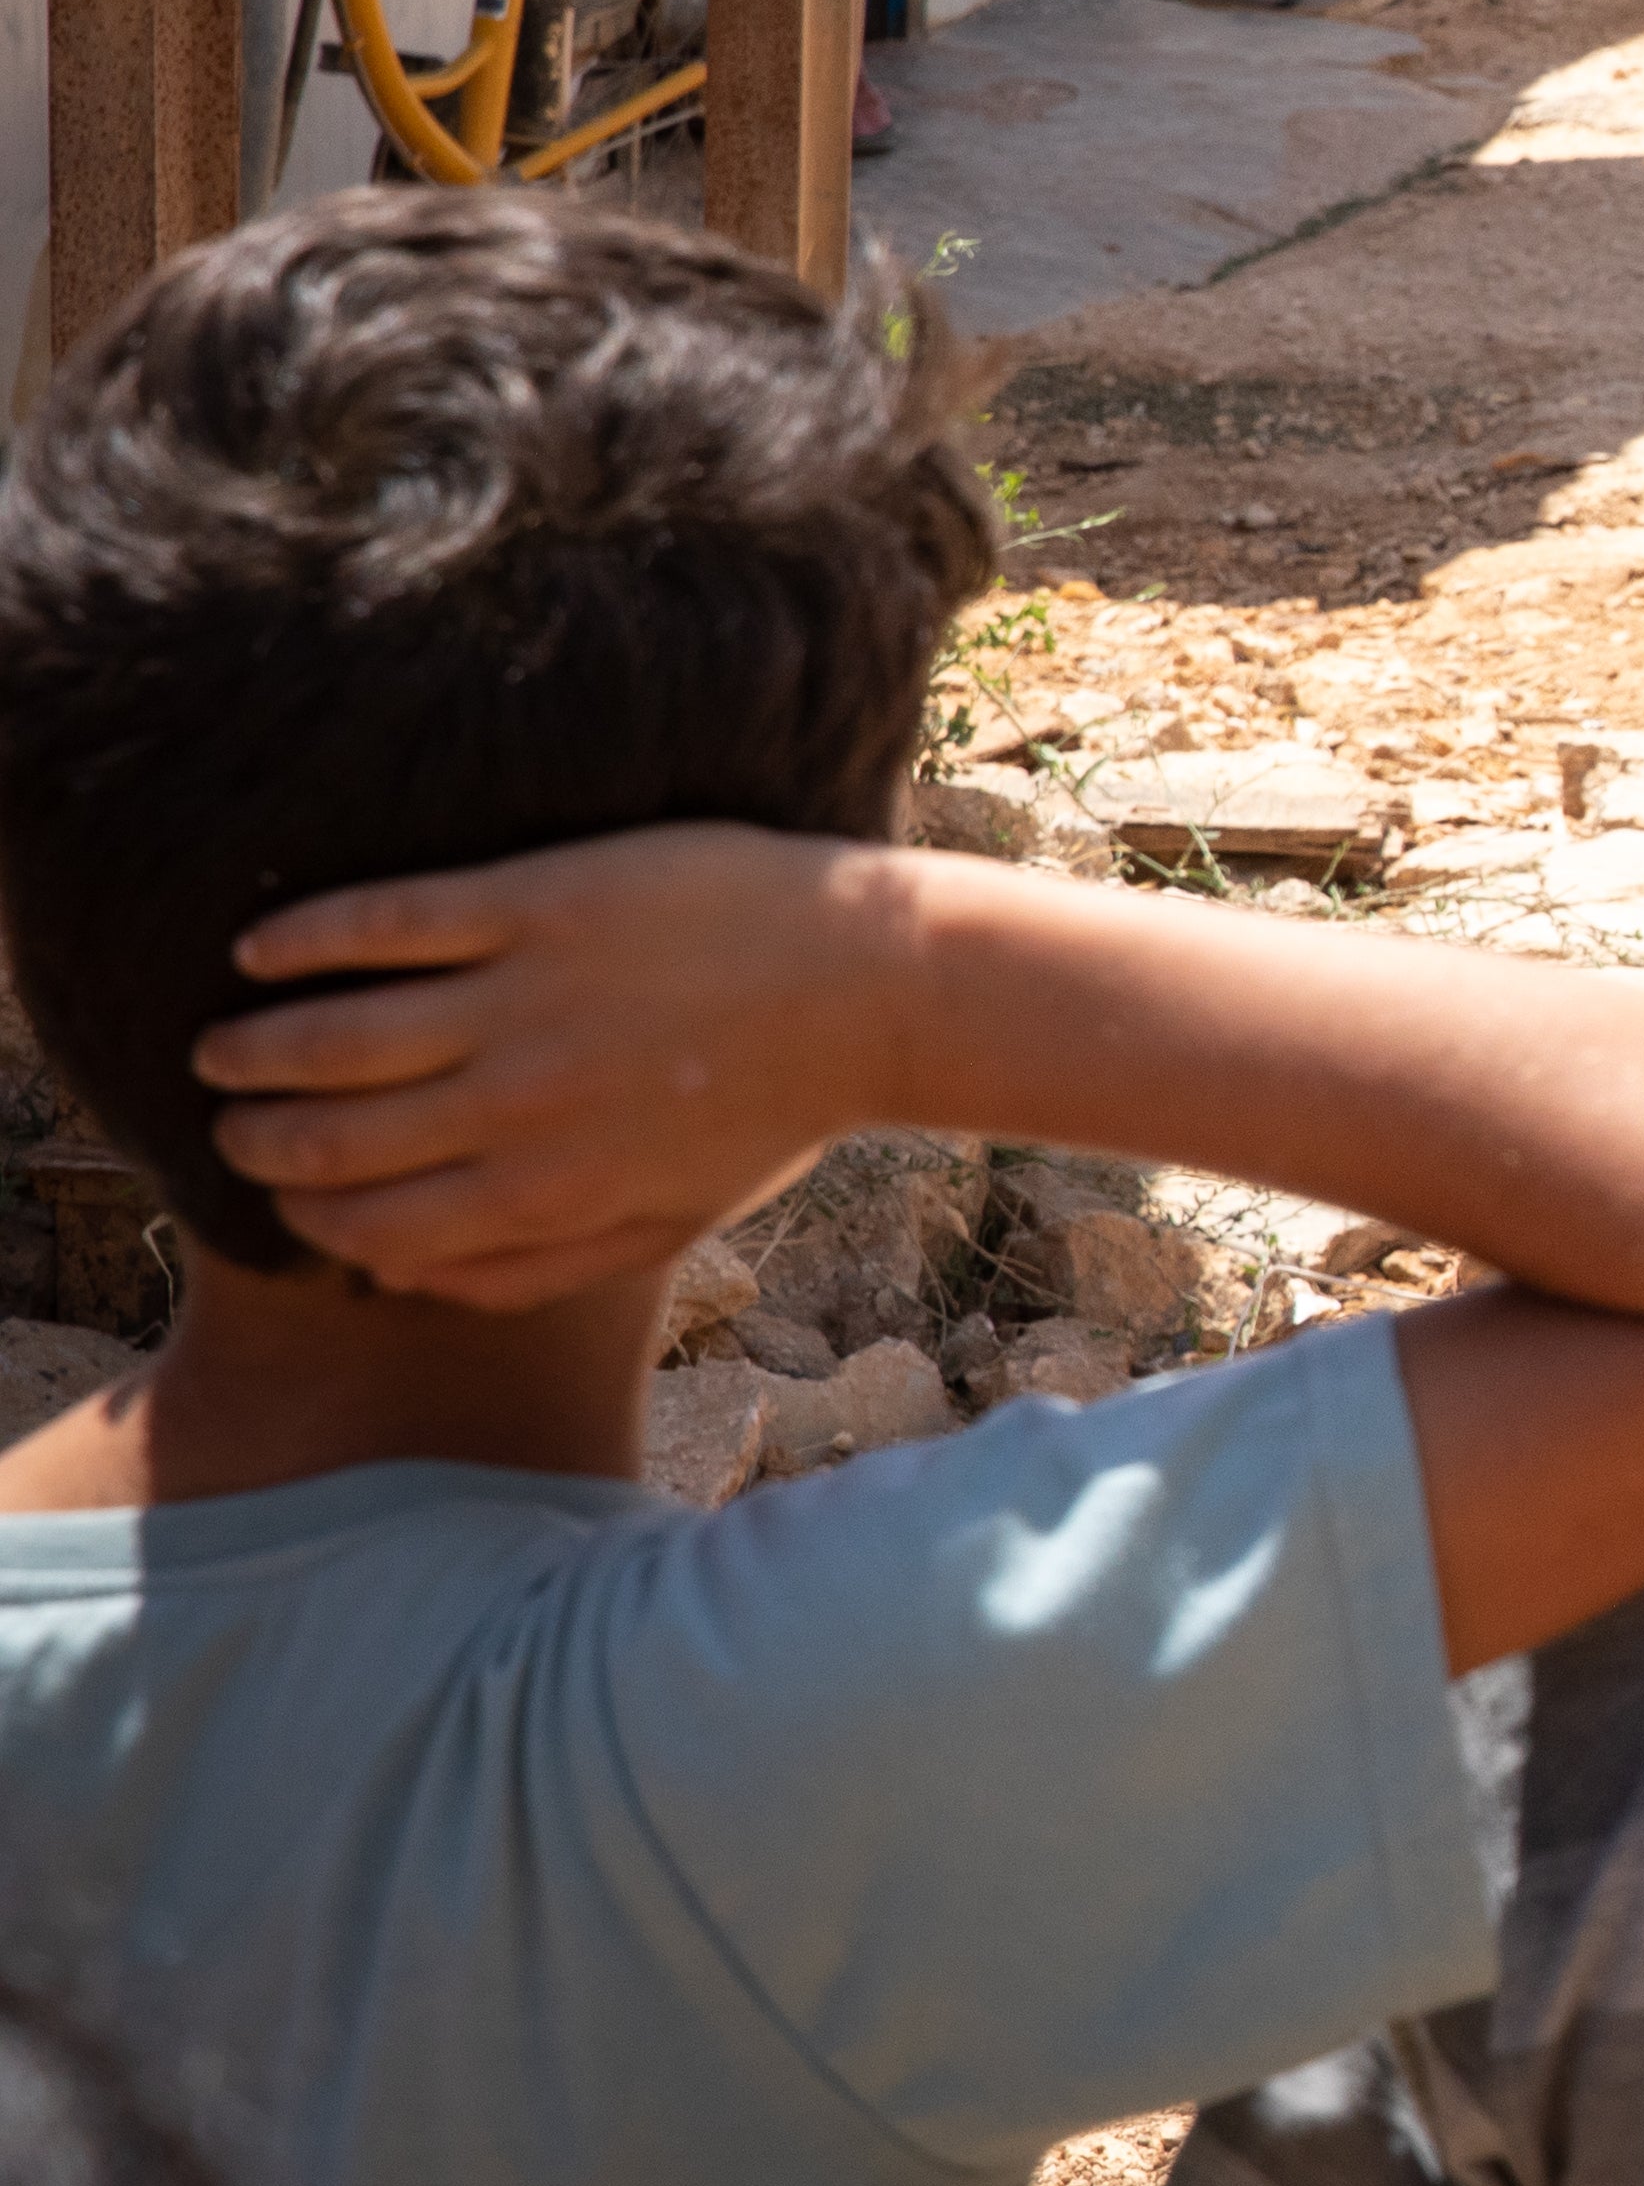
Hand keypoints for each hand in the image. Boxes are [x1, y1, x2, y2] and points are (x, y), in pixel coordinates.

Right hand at [197, 828, 923, 1307]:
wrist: (879, 983)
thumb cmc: (777, 1109)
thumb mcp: (672, 1221)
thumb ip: (543, 1267)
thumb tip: (409, 1284)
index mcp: (546, 1192)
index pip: (368, 1224)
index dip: (301, 1213)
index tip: (272, 1191)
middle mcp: (518, 1106)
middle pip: (329, 1135)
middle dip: (257, 1135)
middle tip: (227, 1117)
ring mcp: (524, 999)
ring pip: (329, 1035)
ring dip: (254, 1046)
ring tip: (223, 1043)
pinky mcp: (539, 901)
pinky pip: (384, 923)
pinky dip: (301, 940)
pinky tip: (258, 949)